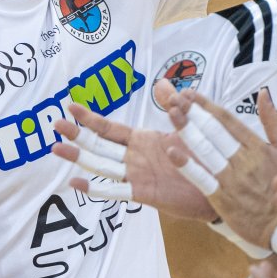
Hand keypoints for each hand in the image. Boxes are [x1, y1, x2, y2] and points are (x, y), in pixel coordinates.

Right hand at [53, 102, 214, 221]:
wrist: (221, 185)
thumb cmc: (204, 156)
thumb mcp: (188, 125)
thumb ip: (173, 106)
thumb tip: (162, 83)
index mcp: (142, 140)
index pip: (110, 128)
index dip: (90, 118)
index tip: (71, 106)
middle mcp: (134, 157)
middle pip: (99, 145)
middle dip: (77, 134)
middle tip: (55, 124)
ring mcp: (136, 176)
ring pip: (102, 165)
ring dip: (79, 157)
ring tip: (56, 149)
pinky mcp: (144, 194)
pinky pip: (116, 191)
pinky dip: (95, 188)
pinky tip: (76, 183)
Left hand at [164, 86, 276, 247]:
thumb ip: (273, 120)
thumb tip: (263, 93)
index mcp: (257, 147)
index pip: (227, 120)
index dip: (206, 105)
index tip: (190, 94)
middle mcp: (243, 160)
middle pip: (213, 131)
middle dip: (192, 112)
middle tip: (175, 98)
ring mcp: (231, 179)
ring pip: (205, 150)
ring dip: (187, 130)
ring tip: (171, 114)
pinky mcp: (222, 199)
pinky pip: (202, 179)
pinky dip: (187, 166)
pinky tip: (172, 152)